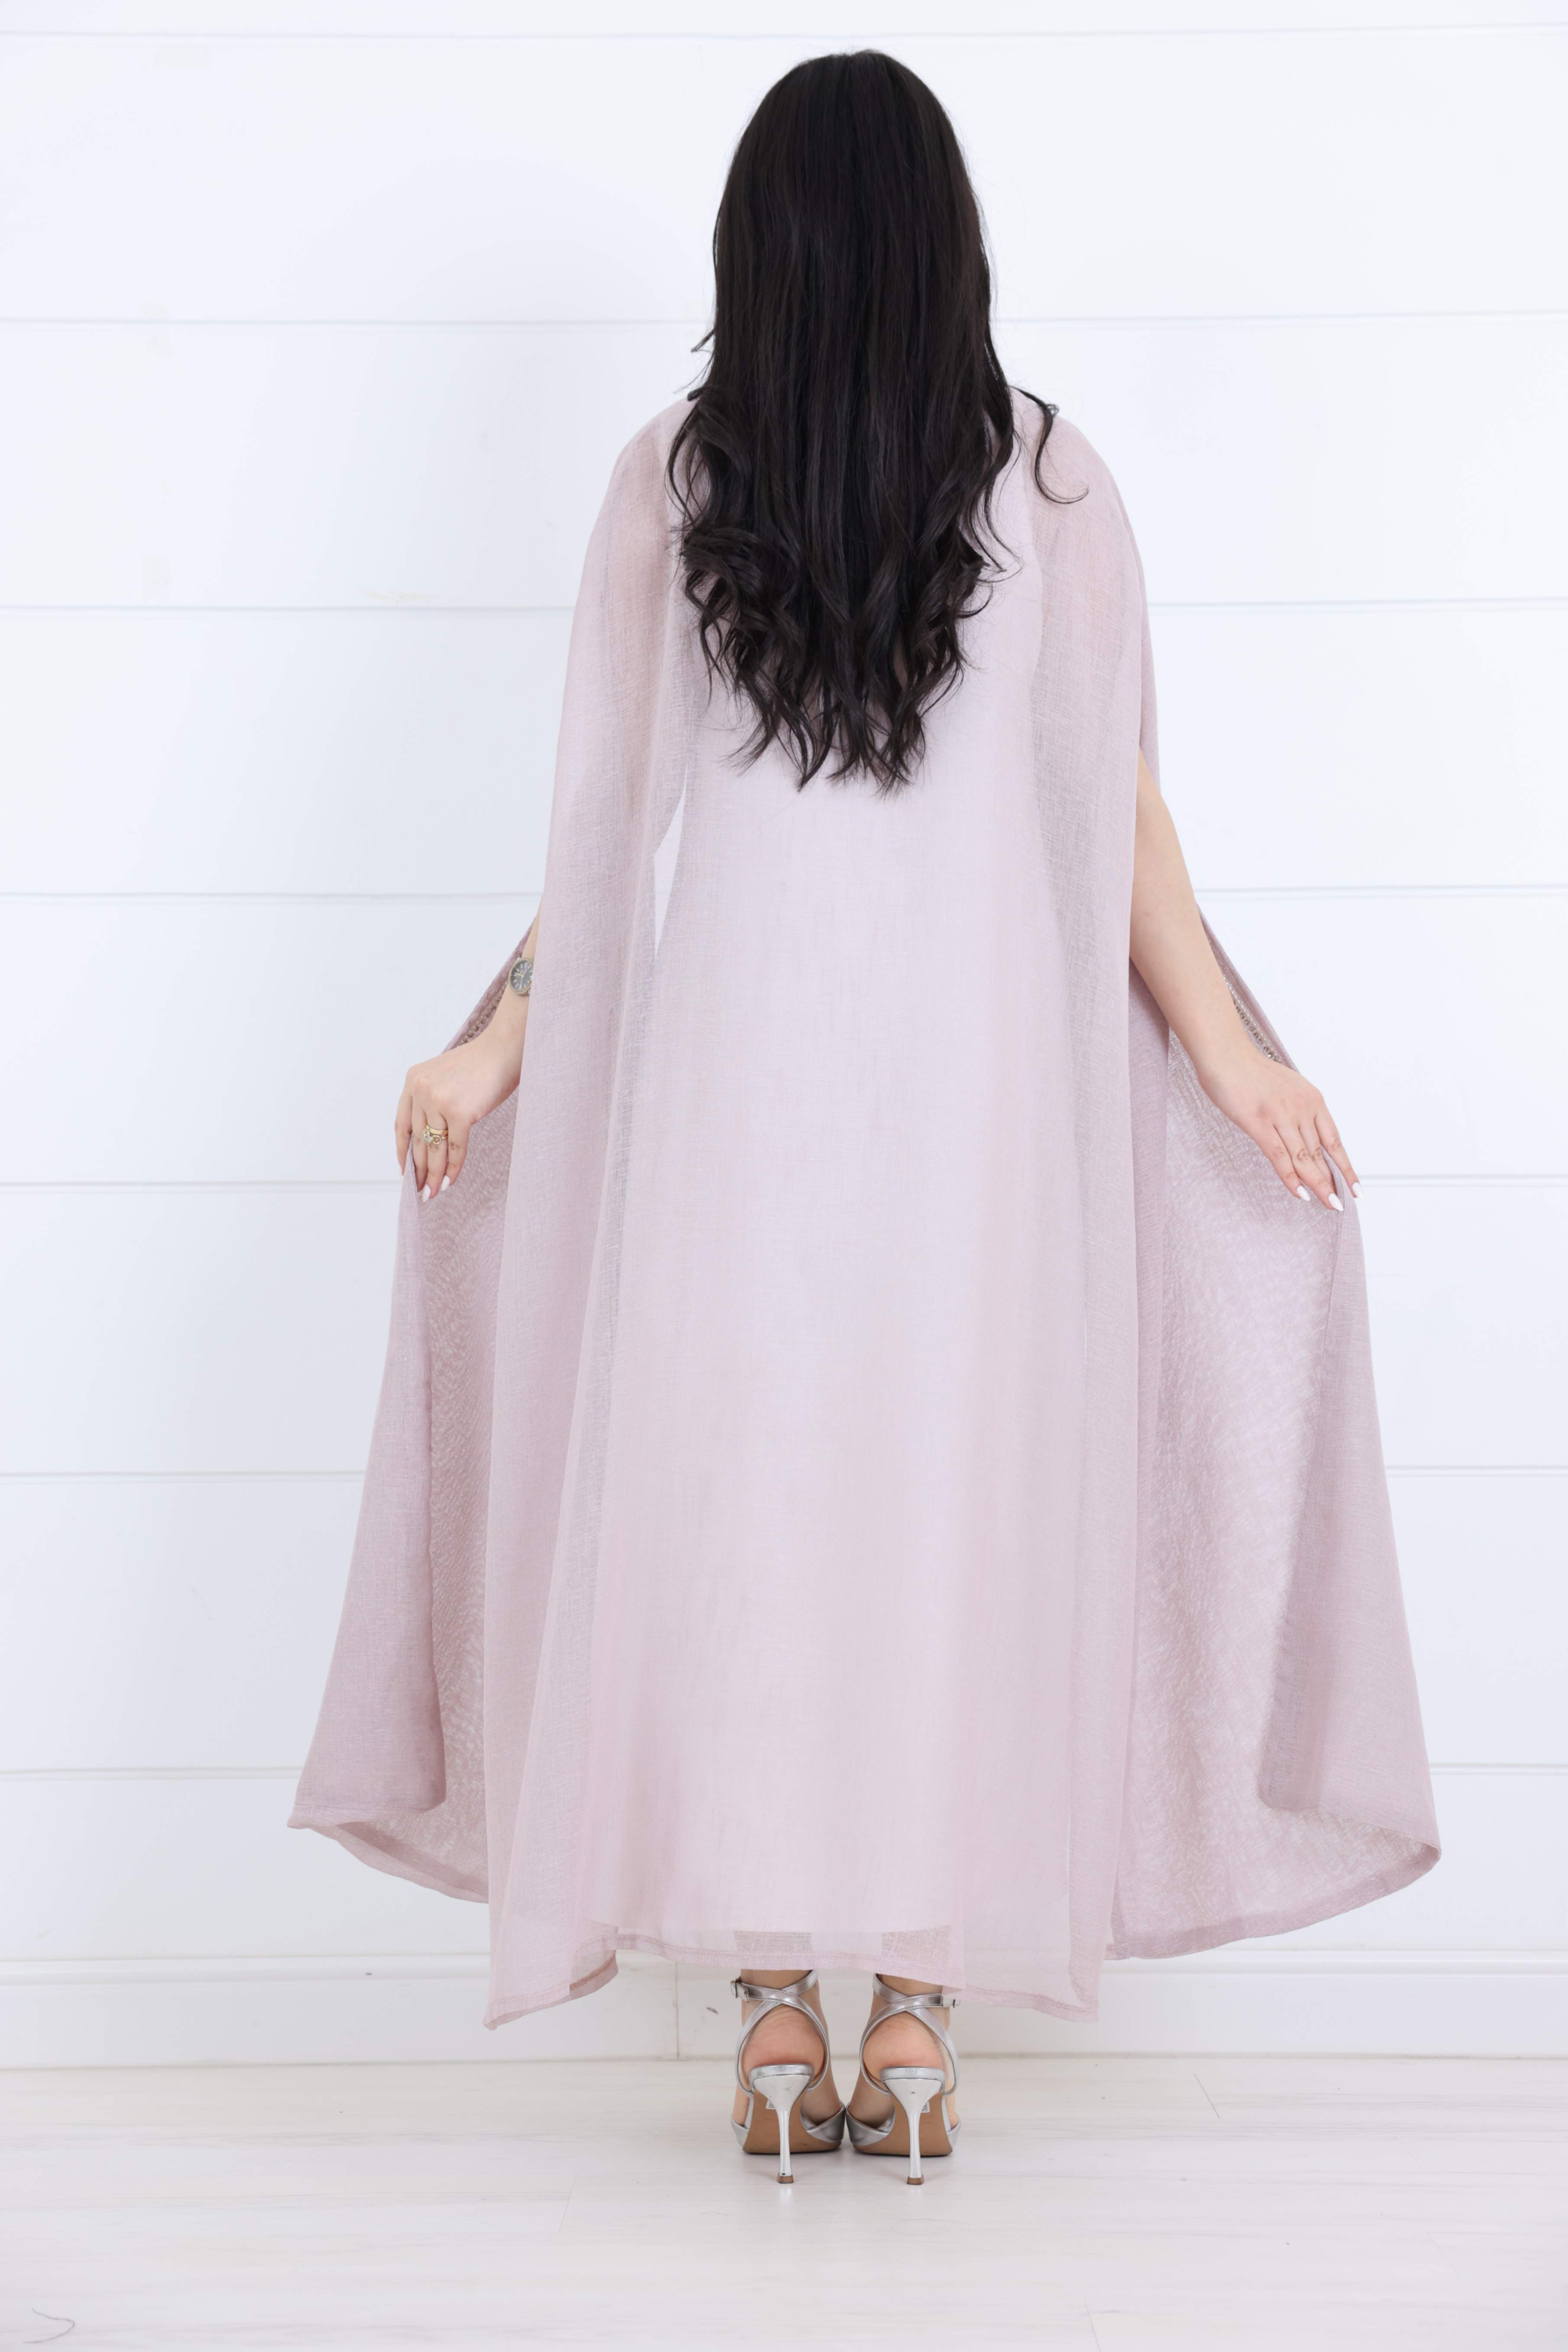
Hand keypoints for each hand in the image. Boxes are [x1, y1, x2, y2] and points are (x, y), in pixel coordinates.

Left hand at [395, 1022, 524, 1197]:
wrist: (504, 1050)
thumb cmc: (482, 1065)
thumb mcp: (445, 1078)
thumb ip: (432, 1101)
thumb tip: (430, 1139)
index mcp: (413, 1080)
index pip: (402, 1123)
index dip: (402, 1151)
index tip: (404, 1171)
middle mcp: (420, 1090)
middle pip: (418, 1140)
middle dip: (419, 1170)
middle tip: (420, 1191)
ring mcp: (438, 1101)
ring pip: (434, 1148)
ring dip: (433, 1175)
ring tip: (433, 1192)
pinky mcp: (460, 1112)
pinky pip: (455, 1148)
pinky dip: (453, 1168)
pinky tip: (451, 1180)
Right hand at [1197, 1044, 1359, 1211]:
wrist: (1226, 1054)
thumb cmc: (1250, 1072)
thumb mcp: (1287, 1089)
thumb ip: (1298, 1112)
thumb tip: (1303, 1140)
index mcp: (1312, 1099)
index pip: (1334, 1141)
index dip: (1345, 1167)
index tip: (1355, 1188)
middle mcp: (1301, 1108)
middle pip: (1320, 1153)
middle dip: (1331, 1182)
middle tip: (1339, 1204)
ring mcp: (1281, 1115)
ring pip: (1303, 1158)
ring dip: (1317, 1184)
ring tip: (1327, 1204)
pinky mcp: (1258, 1122)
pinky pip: (1279, 1156)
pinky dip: (1290, 1177)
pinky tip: (1299, 1192)